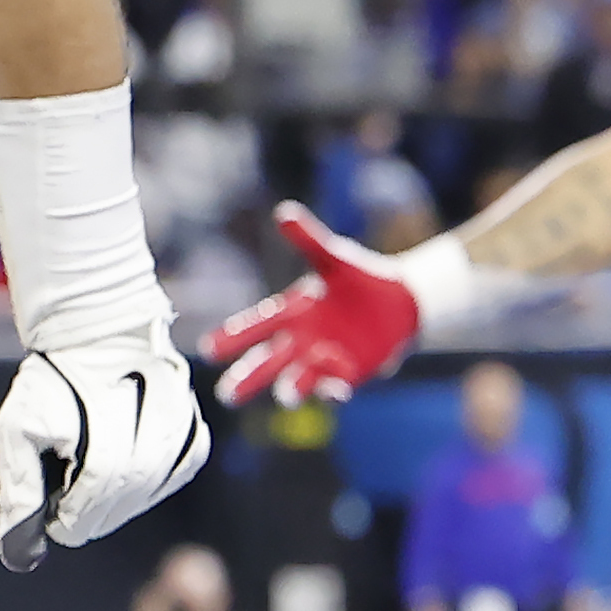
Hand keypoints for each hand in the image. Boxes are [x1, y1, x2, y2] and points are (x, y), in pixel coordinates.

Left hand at [0, 320, 210, 571]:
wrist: (96, 330)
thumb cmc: (51, 381)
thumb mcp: (17, 428)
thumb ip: (19, 490)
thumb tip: (20, 555)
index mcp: (104, 437)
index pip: (89, 508)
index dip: (66, 521)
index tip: (52, 515)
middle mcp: (151, 435)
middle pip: (121, 503)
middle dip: (90, 512)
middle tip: (69, 496)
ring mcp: (180, 432)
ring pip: (149, 493)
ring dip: (118, 499)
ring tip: (94, 478)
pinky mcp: (194, 431)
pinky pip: (176, 476)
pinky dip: (148, 483)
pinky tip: (126, 469)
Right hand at [209, 202, 422, 406]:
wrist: (403, 302)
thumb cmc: (361, 277)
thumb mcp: (335, 258)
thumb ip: (309, 240)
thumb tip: (284, 212)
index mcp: (291, 312)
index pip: (256, 325)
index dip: (233, 336)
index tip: (208, 349)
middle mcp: (300, 341)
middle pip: (265, 362)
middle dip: (246, 379)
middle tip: (226, 395)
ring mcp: (321, 360)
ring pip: (295, 381)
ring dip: (289, 390)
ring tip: (286, 398)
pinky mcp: (347, 375)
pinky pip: (333, 387)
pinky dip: (332, 388)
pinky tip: (339, 390)